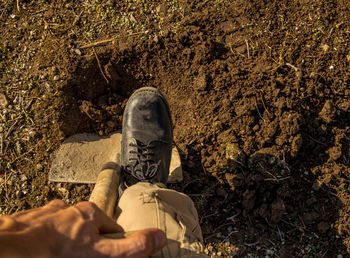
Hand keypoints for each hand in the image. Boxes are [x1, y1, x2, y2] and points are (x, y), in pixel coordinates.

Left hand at [0, 200, 165, 257]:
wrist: (14, 247)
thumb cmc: (59, 248)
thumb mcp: (102, 251)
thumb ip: (130, 247)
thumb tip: (159, 237)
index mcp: (91, 212)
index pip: (113, 227)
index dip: (114, 243)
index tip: (112, 254)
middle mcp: (71, 208)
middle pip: (89, 226)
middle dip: (91, 240)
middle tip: (87, 255)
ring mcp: (50, 213)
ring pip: (67, 226)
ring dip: (69, 239)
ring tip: (65, 253)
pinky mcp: (32, 221)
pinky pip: (46, 229)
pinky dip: (49, 238)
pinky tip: (46, 249)